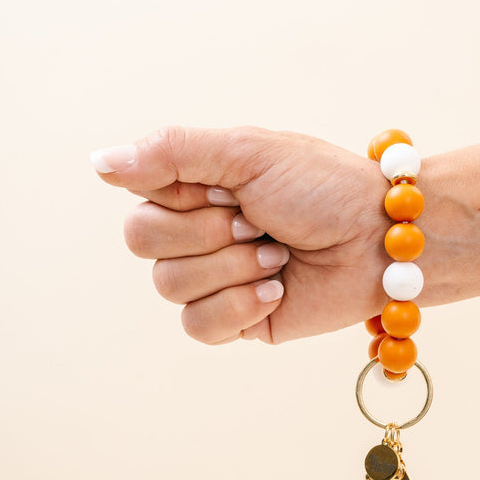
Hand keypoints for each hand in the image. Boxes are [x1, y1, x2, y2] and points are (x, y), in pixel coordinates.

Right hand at [93, 126, 389, 343]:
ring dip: (232, 268)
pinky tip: (276, 291)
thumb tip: (98, 161)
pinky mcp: (237, 320)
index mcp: (195, 188)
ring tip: (277, 256)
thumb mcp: (248, 153)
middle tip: (259, 223)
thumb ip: (172, 153)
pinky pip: (199, 326)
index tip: (232, 190)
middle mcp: (197, 233)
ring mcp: (215, 280)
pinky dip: (239, 306)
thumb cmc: (324, 187)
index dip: (182, 197)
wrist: (381, 241)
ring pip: (170, 286)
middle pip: (143, 243)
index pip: (138, 196)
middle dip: (208, 232)